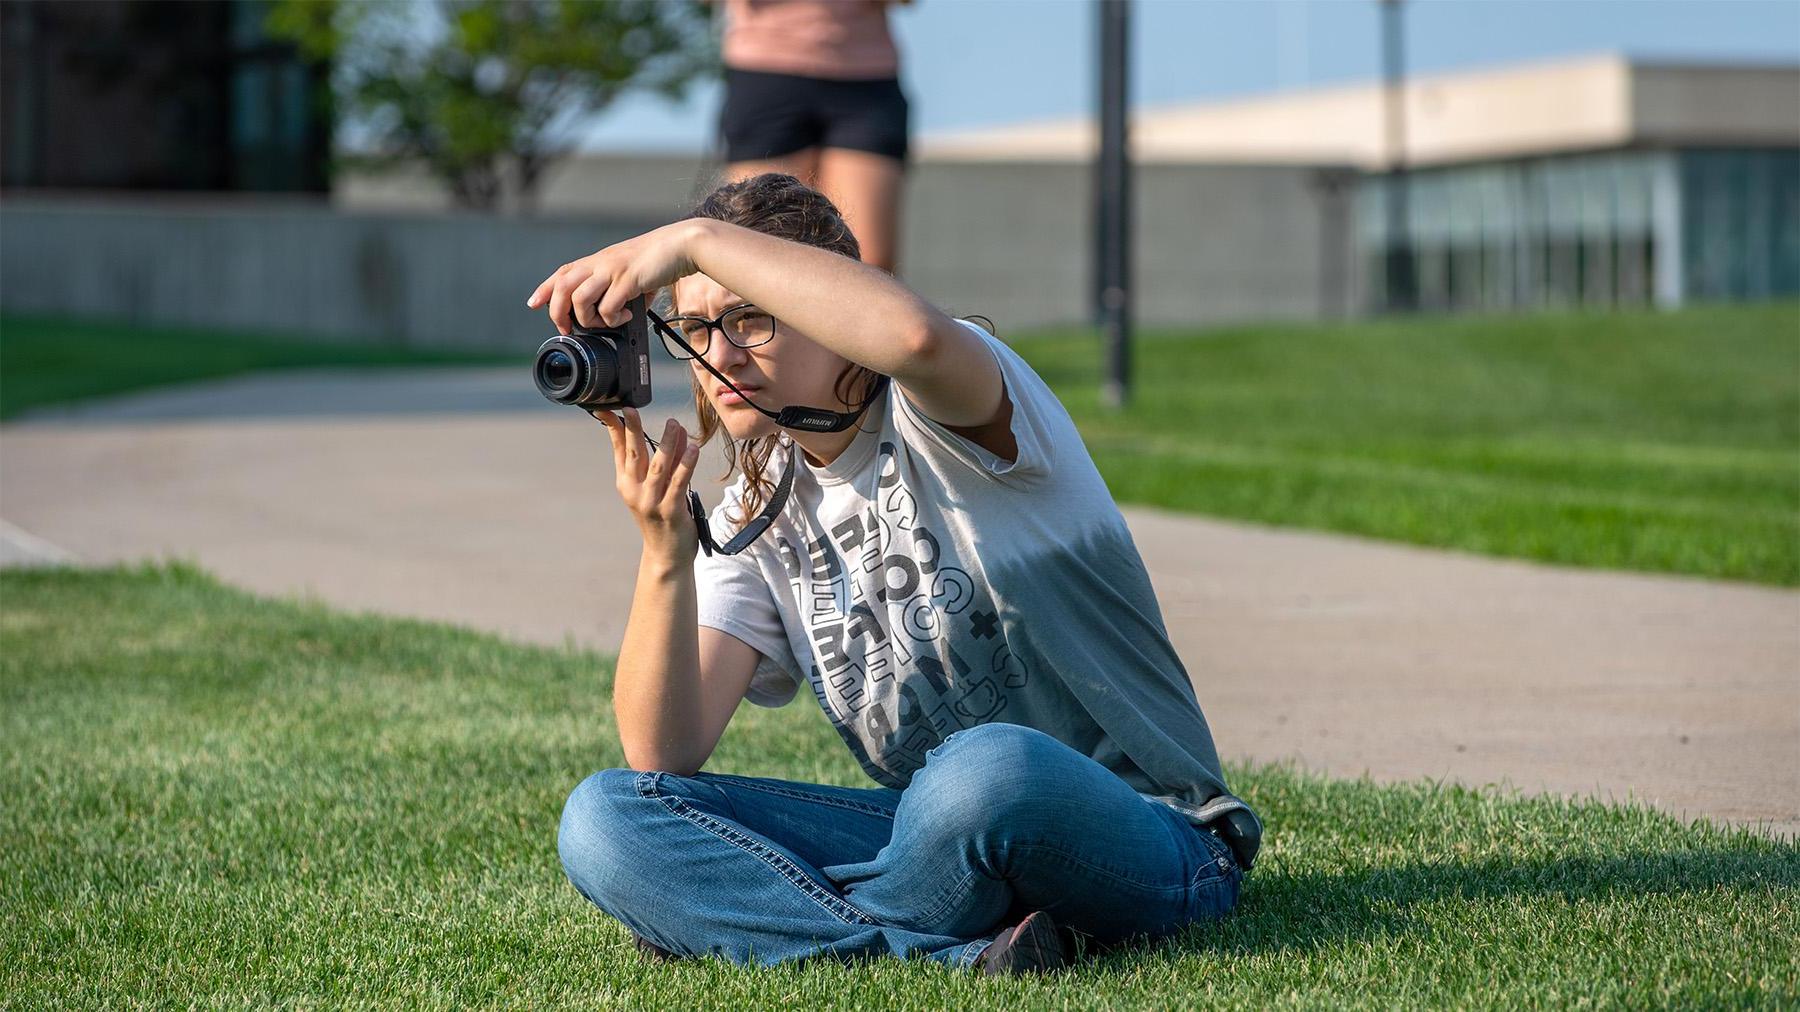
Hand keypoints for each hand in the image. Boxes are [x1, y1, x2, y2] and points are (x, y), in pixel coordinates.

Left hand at [526, 220, 707, 333]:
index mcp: (599, 261)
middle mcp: (600, 263)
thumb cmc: (660, 259)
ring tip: (604, 323)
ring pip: (580, 299)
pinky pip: (608, 307)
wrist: (682, 245)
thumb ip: (621, 290)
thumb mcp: (632, 271)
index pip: (563, 272)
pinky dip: (613, 319)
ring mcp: (612, 271)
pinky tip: (626, 317)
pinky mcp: (627, 280)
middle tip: (566, 328)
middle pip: (562, 287)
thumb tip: (623, 313)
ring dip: (588, 319)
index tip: (533, 303)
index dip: (545, 288)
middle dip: (557, 312)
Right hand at [592, 406, 702, 560]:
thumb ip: (663, 459)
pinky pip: (679, 482)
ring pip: (658, 465)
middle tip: (632, 408)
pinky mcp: (670, 510)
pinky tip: (693, 448)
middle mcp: (634, 491)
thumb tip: (674, 430)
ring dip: (667, 443)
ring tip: (674, 424)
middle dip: (632, 429)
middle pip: (633, 454)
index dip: (614, 428)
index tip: (609, 408)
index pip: (618, 449)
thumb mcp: (655, 487)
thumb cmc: (661, 517)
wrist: (666, 555)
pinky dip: (686, 463)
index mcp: (626, 483)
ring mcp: (651, 502)